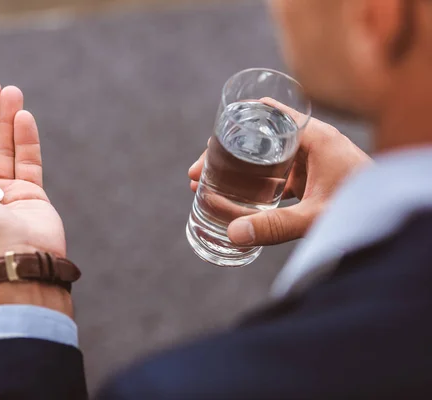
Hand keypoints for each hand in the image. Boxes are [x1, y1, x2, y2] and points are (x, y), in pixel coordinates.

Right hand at [188, 99, 371, 245]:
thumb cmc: (362, 208)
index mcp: (313, 138)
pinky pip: (274, 176)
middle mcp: (310, 144)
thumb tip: (234, 234)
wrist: (392, 216)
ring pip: (264, 158)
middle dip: (226, 154)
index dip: (239, 121)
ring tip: (207, 184)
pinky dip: (253, 183)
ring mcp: (310, 163)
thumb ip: (276, 226)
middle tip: (198, 172)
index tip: (212, 134)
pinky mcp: (310, 180)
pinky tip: (236, 197)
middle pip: (259, 139)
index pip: (270, 115)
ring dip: (237, 169)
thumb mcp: (314, 216)